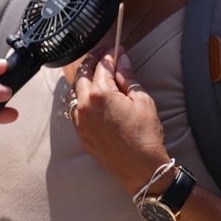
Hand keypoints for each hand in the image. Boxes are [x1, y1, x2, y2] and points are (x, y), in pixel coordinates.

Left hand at [70, 51, 167, 194]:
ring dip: (83, 78)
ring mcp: (80, 121)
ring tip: (96, 72)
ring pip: (74, 91)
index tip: (117, 49)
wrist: (142, 170)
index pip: (102, 66)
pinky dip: (80, 97)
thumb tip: (121, 60)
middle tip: (105, 55)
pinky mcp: (81, 134)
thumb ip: (128, 77)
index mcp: (100, 94)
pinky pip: (74, 109)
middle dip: (93, 61)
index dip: (110, 54)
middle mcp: (85, 106)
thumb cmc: (146, 136)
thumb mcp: (143, 101)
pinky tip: (90, 95)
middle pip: (82, 74)